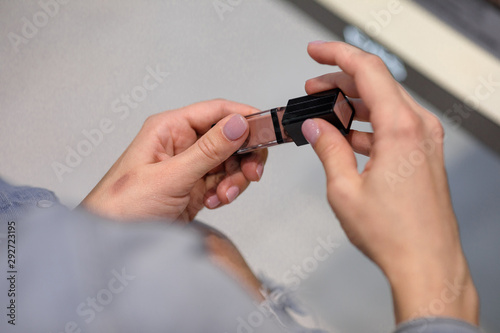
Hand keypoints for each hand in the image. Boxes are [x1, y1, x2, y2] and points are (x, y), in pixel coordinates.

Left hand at [80, 99, 266, 221]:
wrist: (111, 242)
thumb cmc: (123, 206)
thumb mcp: (170, 177)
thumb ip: (208, 151)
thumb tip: (238, 124)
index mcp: (169, 129)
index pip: (216, 111)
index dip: (244, 117)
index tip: (268, 129)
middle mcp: (181, 143)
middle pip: (229, 138)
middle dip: (243, 157)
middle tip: (251, 174)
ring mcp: (189, 165)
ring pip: (230, 162)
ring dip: (234, 180)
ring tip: (222, 196)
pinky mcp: (194, 186)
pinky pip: (223, 181)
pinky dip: (226, 192)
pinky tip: (212, 202)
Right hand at [302, 42, 478, 324]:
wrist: (426, 262)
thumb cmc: (393, 233)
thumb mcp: (344, 188)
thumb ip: (327, 148)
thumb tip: (316, 126)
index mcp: (400, 128)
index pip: (367, 70)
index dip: (337, 55)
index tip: (316, 52)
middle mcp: (418, 128)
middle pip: (376, 84)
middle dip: (340, 81)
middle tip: (313, 87)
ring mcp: (425, 140)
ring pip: (384, 104)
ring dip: (353, 104)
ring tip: (324, 112)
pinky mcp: (424, 154)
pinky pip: (392, 125)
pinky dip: (368, 125)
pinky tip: (346, 136)